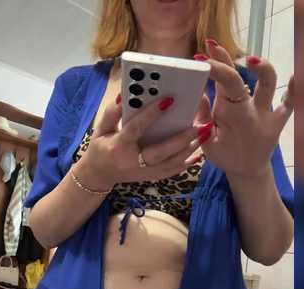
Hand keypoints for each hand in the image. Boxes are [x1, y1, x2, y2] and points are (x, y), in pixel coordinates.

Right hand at [75, 94, 209, 189]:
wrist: (99, 175)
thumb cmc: (100, 147)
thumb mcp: (101, 129)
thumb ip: (112, 113)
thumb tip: (123, 95)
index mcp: (119, 147)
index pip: (136, 129)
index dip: (151, 115)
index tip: (168, 100)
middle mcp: (133, 162)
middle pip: (159, 152)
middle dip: (180, 139)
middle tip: (198, 125)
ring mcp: (143, 173)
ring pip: (170, 164)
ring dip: (189, 150)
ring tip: (204, 134)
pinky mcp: (151, 178)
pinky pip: (171, 172)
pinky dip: (186, 163)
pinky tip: (199, 154)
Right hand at [186, 38, 293, 181]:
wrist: (248, 172)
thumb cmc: (225, 155)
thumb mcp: (207, 143)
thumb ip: (203, 119)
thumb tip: (199, 94)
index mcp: (229, 115)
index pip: (220, 87)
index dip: (213, 69)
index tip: (201, 58)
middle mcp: (248, 111)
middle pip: (237, 82)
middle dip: (224, 64)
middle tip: (212, 48)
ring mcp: (266, 115)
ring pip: (267, 86)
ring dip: (261, 69)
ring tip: (250, 59)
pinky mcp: (279, 121)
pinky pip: (290, 104)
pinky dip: (295, 90)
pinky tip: (296, 75)